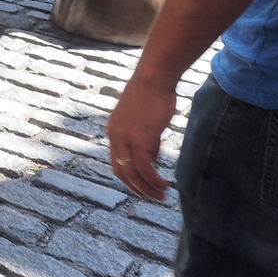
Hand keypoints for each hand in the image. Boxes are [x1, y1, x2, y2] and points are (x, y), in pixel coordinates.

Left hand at [105, 72, 176, 199]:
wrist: (153, 79)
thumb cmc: (153, 96)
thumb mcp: (144, 121)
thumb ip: (145, 140)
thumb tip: (152, 159)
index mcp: (113, 131)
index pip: (115, 162)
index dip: (128, 178)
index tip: (141, 188)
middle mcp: (115, 136)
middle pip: (121, 171)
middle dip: (136, 188)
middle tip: (151, 197)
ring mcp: (126, 138)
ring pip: (133, 173)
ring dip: (147, 188)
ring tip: (161, 196)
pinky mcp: (140, 139)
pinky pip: (145, 168)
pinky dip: (153, 180)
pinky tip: (164, 186)